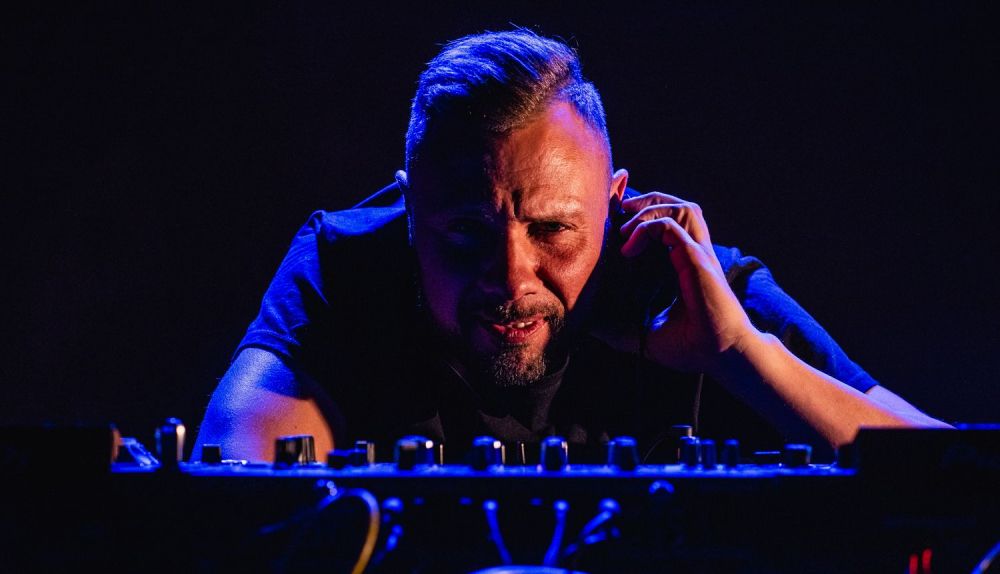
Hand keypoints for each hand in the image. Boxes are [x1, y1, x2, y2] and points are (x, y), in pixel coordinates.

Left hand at [601, 192, 758, 374]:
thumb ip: (618, 329)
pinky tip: (629, 249)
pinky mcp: (697, 260)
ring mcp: (698, 255)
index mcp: (686, 266)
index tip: (618, 217)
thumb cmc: (693, 347)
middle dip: (649, 200)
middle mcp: (694, 255)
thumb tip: (588, 327)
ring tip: (627, 227)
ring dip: (650, 209)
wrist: (722, 357)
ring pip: (681, 209)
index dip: (645, 213)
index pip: (668, 224)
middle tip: (621, 211)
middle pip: (678, 206)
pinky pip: (671, 227)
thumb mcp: (645, 336)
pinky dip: (648, 228)